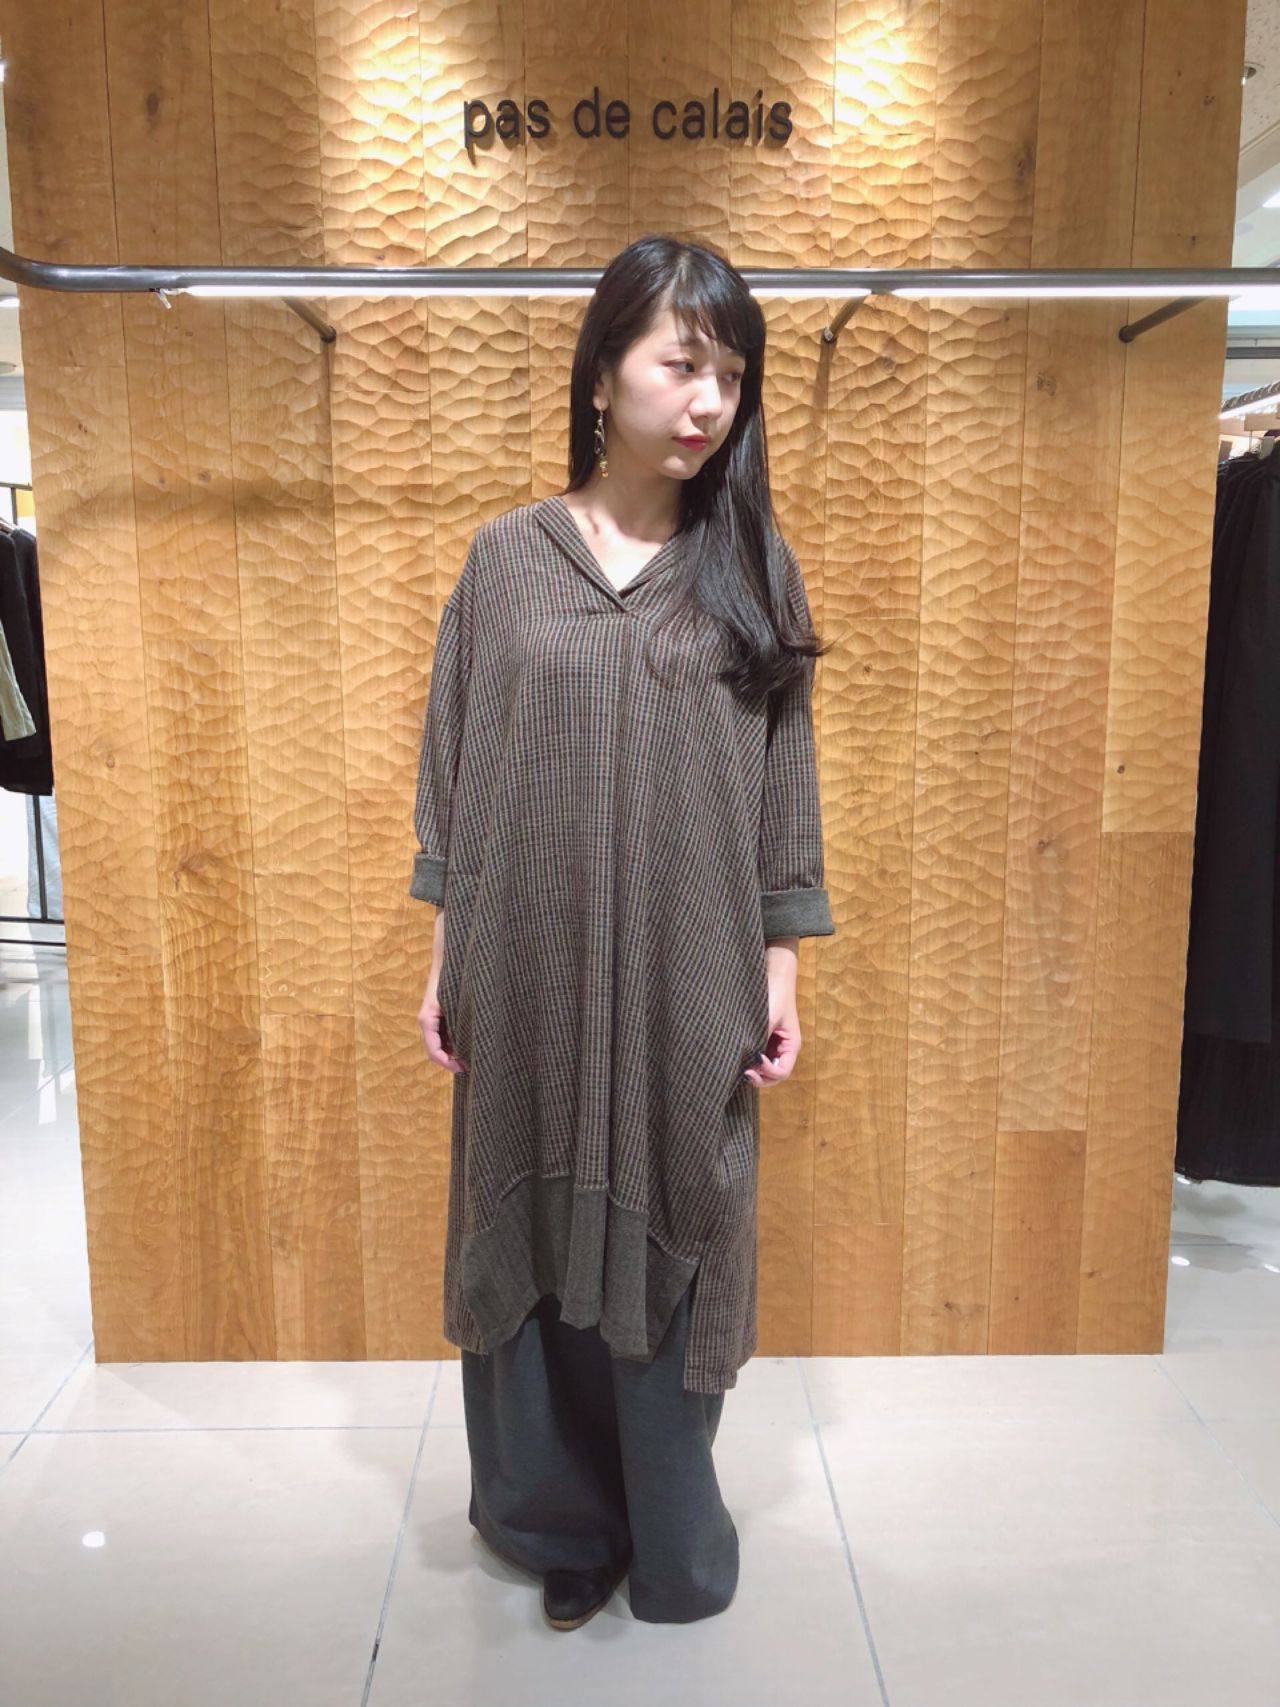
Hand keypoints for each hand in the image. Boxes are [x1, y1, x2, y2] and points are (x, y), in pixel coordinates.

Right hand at [418, 975, 466, 1074]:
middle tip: (470, 1067)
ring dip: (452, 1054)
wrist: (449, 959)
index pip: (433, 1051)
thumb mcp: (456, 1003)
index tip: (463, 1069)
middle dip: (451, 1062)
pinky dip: (453, 1044)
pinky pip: (442, 1036)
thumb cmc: (453, 978)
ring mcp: (431, 1019)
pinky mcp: (437, 1016)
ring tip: (471, 1058)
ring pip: (439, 1045)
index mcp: (427, 1020)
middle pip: (435, 1051)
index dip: (447, 1064)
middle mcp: (426, 1022)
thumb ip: (458, 1025)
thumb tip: (463, 1050)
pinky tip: (467, 1045)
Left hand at [744, 944, 800, 1087]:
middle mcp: (782, 1049)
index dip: (769, 1072)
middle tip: (743, 1072)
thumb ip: (759, 1038)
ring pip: (763, 1069)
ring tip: (738, 1066)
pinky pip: (756, 1057)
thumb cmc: (774, 993)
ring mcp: (772, 1045)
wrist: (772, 972)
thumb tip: (747, 1059)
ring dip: (753, 1071)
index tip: (756, 1059)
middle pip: (773, 1076)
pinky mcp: (761, 1038)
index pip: (782, 1072)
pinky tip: (737, 1056)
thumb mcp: (767, 1016)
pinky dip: (748, 1061)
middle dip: (759, 1077)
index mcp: (791, 1045)